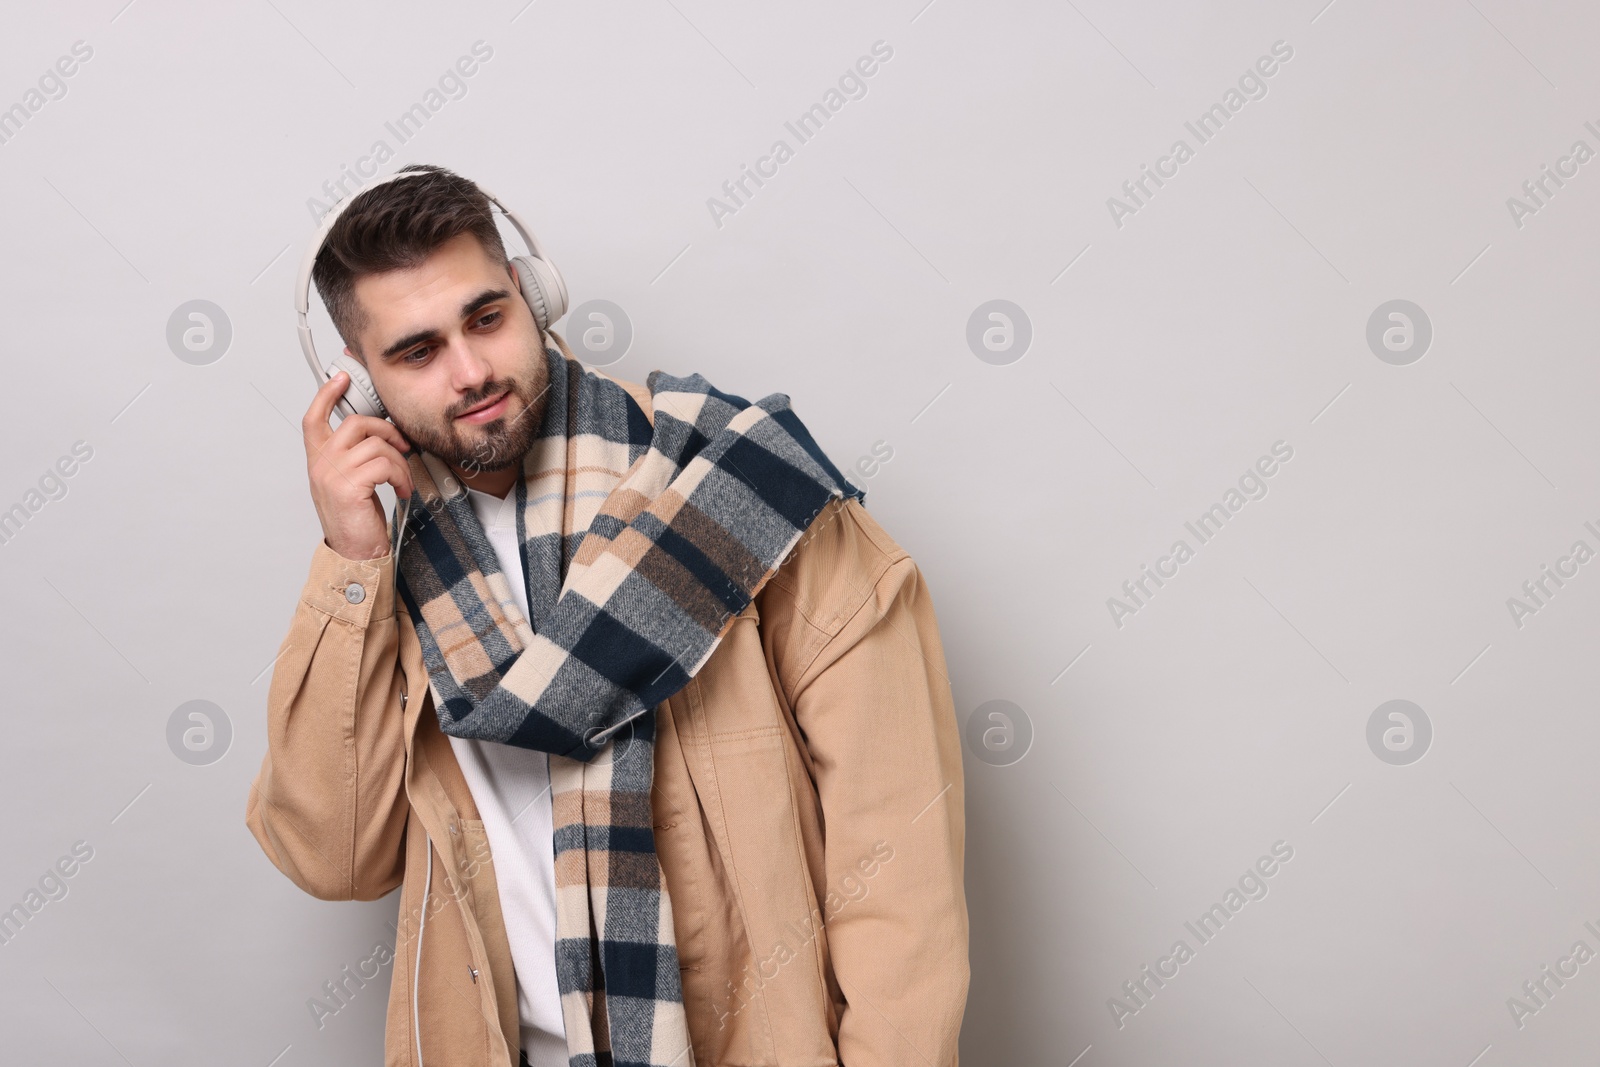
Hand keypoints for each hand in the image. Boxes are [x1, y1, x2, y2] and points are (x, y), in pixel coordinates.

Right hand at [302, 370, 415, 560]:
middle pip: (356, 423)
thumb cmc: (356, 520)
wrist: (355, 554)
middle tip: (403, 446)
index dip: (326, 395)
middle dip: (387, 430)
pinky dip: (401, 476)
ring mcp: (332, 475)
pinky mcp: (349, 487)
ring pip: (376, 445)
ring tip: (403, 480)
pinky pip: (385, 465)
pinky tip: (401, 490)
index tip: (342, 378)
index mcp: (318, 461)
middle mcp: (320, 465)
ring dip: (400, 462)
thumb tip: (382, 434)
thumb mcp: (349, 482)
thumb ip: (354, 457)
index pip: (314, 419)